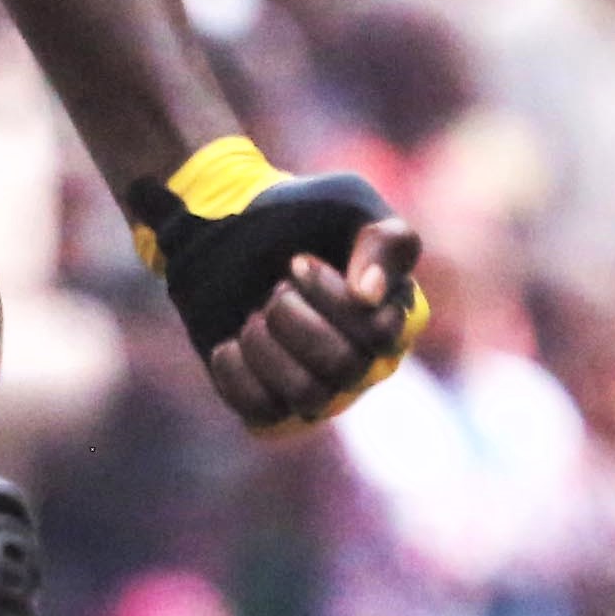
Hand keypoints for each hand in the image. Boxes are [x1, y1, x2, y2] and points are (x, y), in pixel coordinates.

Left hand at [203, 217, 426, 430]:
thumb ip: (384, 239)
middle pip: (345, 368)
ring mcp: (318, 385)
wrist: (222, 227)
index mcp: (392, 315)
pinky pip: (262, 415)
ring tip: (253, 314)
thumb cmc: (295, 211)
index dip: (332, 299)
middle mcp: (363, 359)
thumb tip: (370, 296)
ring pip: (308, 397)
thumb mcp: (349, 200)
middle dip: (295, 317)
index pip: (381, 334)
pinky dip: (237, 372)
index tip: (297, 262)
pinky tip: (229, 341)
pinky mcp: (270, 403)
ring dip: (266, 345)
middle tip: (274, 287)